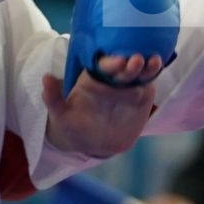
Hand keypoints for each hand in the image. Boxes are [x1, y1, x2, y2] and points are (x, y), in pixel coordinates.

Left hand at [41, 53, 166, 159]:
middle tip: (135, 60)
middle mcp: (112, 78)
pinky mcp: (142, 93)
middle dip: (130, 62)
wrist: (93, 143)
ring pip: (139, 70)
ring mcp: (129, 84)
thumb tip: (46, 77)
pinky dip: (154, 72)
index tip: (117, 62)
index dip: (110, 63)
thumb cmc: (73, 126)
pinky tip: (157, 65)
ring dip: (146, 64)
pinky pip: (149, 81)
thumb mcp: (60, 114)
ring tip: (153, 61)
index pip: (103, 66)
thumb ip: (53, 98)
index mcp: (94, 78)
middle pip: (123, 66)